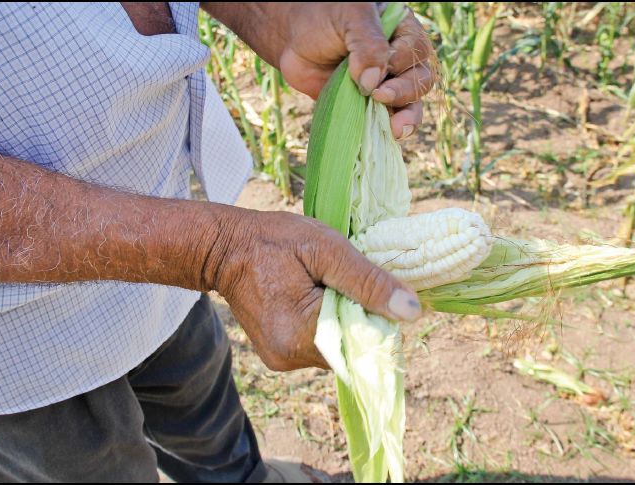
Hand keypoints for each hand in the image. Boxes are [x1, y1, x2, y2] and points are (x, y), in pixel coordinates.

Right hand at [204, 208, 421, 370]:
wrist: (223, 248)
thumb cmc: (274, 241)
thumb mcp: (327, 250)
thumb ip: (369, 282)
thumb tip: (411, 311)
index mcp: (302, 334)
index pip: (364, 340)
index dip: (376, 314)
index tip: (369, 285)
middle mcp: (291, 358)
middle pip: (350, 347)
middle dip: (358, 315)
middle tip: (341, 279)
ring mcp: (282, 360)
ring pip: (336, 346)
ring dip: (341, 319)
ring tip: (324, 286)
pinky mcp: (278, 355)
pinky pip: (319, 345)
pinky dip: (325, 323)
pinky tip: (313, 297)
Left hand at [206, 3, 434, 138]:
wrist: (295, 41)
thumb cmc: (323, 19)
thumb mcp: (348, 18)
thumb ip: (366, 44)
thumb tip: (373, 82)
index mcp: (401, 30)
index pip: (415, 50)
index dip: (398, 63)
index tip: (374, 70)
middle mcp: (400, 58)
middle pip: (420, 79)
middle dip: (404, 91)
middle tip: (379, 96)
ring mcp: (388, 83)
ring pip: (412, 103)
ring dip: (407, 117)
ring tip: (396, 129)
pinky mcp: (372, 104)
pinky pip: (390, 119)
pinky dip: (391, 129)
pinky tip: (390, 136)